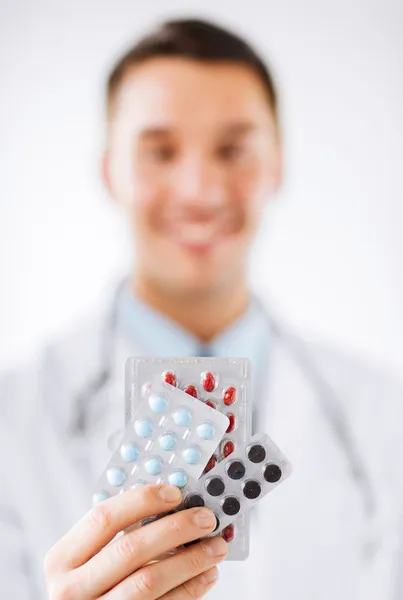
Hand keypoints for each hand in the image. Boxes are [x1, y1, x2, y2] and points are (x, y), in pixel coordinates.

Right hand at [44, 484, 226, 598]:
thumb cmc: (88, 588)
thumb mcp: (84, 560)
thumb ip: (113, 535)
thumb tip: (170, 503)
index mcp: (62, 560)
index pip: (104, 518)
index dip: (142, 500)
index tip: (175, 492)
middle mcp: (72, 590)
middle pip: (131, 549)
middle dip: (175, 529)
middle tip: (205, 517)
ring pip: (149, 581)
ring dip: (190, 560)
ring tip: (216, 546)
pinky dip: (190, 589)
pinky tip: (207, 575)